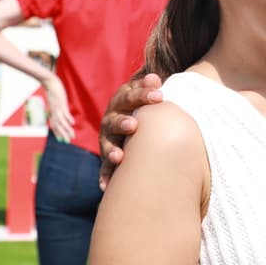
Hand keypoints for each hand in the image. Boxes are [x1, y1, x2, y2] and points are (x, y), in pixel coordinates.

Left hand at [40, 75, 73, 143]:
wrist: (50, 82)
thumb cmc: (52, 90)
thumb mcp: (53, 100)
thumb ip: (56, 105)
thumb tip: (59, 107)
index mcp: (52, 112)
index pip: (54, 125)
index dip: (58, 133)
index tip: (61, 140)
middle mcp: (54, 112)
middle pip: (58, 126)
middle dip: (63, 134)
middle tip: (68, 142)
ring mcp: (57, 108)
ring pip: (61, 121)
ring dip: (67, 129)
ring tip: (72, 136)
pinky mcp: (61, 103)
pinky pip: (65, 112)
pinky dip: (68, 118)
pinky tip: (72, 123)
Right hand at [98, 73, 163, 189]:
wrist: (130, 117)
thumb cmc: (143, 105)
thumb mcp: (145, 94)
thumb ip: (148, 87)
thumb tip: (154, 77)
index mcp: (121, 102)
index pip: (130, 96)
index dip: (143, 95)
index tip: (160, 96)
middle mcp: (111, 120)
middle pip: (115, 120)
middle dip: (123, 122)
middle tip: (134, 125)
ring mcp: (108, 139)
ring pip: (107, 144)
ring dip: (112, 150)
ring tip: (119, 157)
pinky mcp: (108, 156)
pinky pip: (105, 168)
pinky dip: (105, 177)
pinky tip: (105, 187)